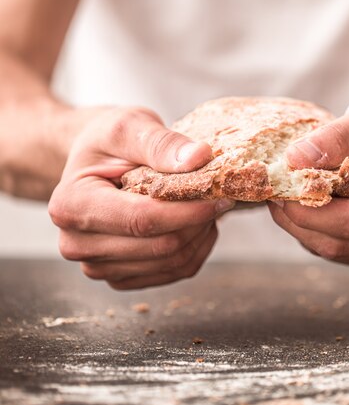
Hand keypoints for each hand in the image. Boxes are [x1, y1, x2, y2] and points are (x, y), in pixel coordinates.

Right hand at [48, 107, 234, 288]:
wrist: (94, 164)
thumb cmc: (108, 142)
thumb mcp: (130, 126)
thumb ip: (161, 143)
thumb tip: (199, 157)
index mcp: (71, 205)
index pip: (141, 219)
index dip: (188, 211)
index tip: (221, 196)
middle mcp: (77, 244)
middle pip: (160, 246)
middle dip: (198, 222)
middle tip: (219, 197)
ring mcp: (98, 267)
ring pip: (171, 263)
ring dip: (200, 236)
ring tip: (205, 206)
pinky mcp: (120, 277)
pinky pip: (172, 273)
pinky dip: (195, 249)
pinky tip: (196, 225)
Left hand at [268, 87, 348, 271]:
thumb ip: (339, 136)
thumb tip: (295, 161)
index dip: (308, 209)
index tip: (280, 185)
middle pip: (340, 243)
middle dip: (300, 219)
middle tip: (276, 189)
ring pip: (334, 251)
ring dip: (304, 226)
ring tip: (294, 191)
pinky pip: (338, 252)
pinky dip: (316, 231)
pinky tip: (314, 203)